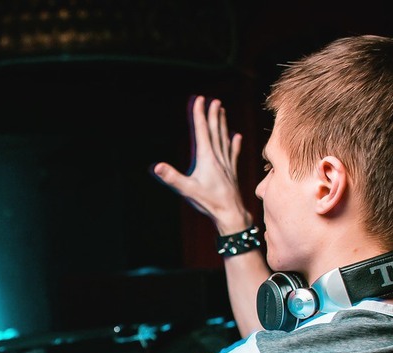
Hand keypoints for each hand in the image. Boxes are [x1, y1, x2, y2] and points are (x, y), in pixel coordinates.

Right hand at [153, 96, 250, 233]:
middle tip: (213, 100)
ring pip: (224, 139)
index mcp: (206, 158)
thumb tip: (156, 166)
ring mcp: (226, 164)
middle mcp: (217, 157)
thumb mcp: (186, 190)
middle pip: (215, 131)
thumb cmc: (208, 202)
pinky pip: (232, 153)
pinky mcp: (231, 172)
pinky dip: (233, 143)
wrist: (231, 214)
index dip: (199, 114)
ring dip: (222, 124)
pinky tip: (236, 136)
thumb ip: (171, 177)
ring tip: (222, 111)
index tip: (198, 99)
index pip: (201, 131)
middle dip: (212, 115)